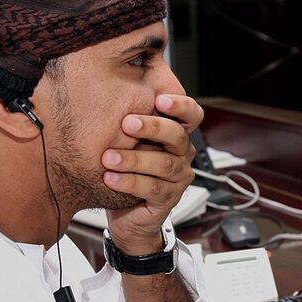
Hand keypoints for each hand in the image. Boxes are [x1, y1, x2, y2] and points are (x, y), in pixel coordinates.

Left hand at [102, 95, 202, 253]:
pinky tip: (111, 178)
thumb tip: (109, 88)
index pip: (192, 115)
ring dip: (135, 159)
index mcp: (176, 135)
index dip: (181, 106)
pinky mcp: (168, 199)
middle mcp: (182, 154)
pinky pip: (153, 188)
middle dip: (153, 127)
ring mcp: (178, 178)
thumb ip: (129, 120)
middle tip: (127, 123)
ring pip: (164, 164)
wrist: (125, 214)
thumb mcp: (129, 141)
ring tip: (109, 158)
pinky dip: (130, 182)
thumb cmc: (126, 171)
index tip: (159, 99)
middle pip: (177, 136)